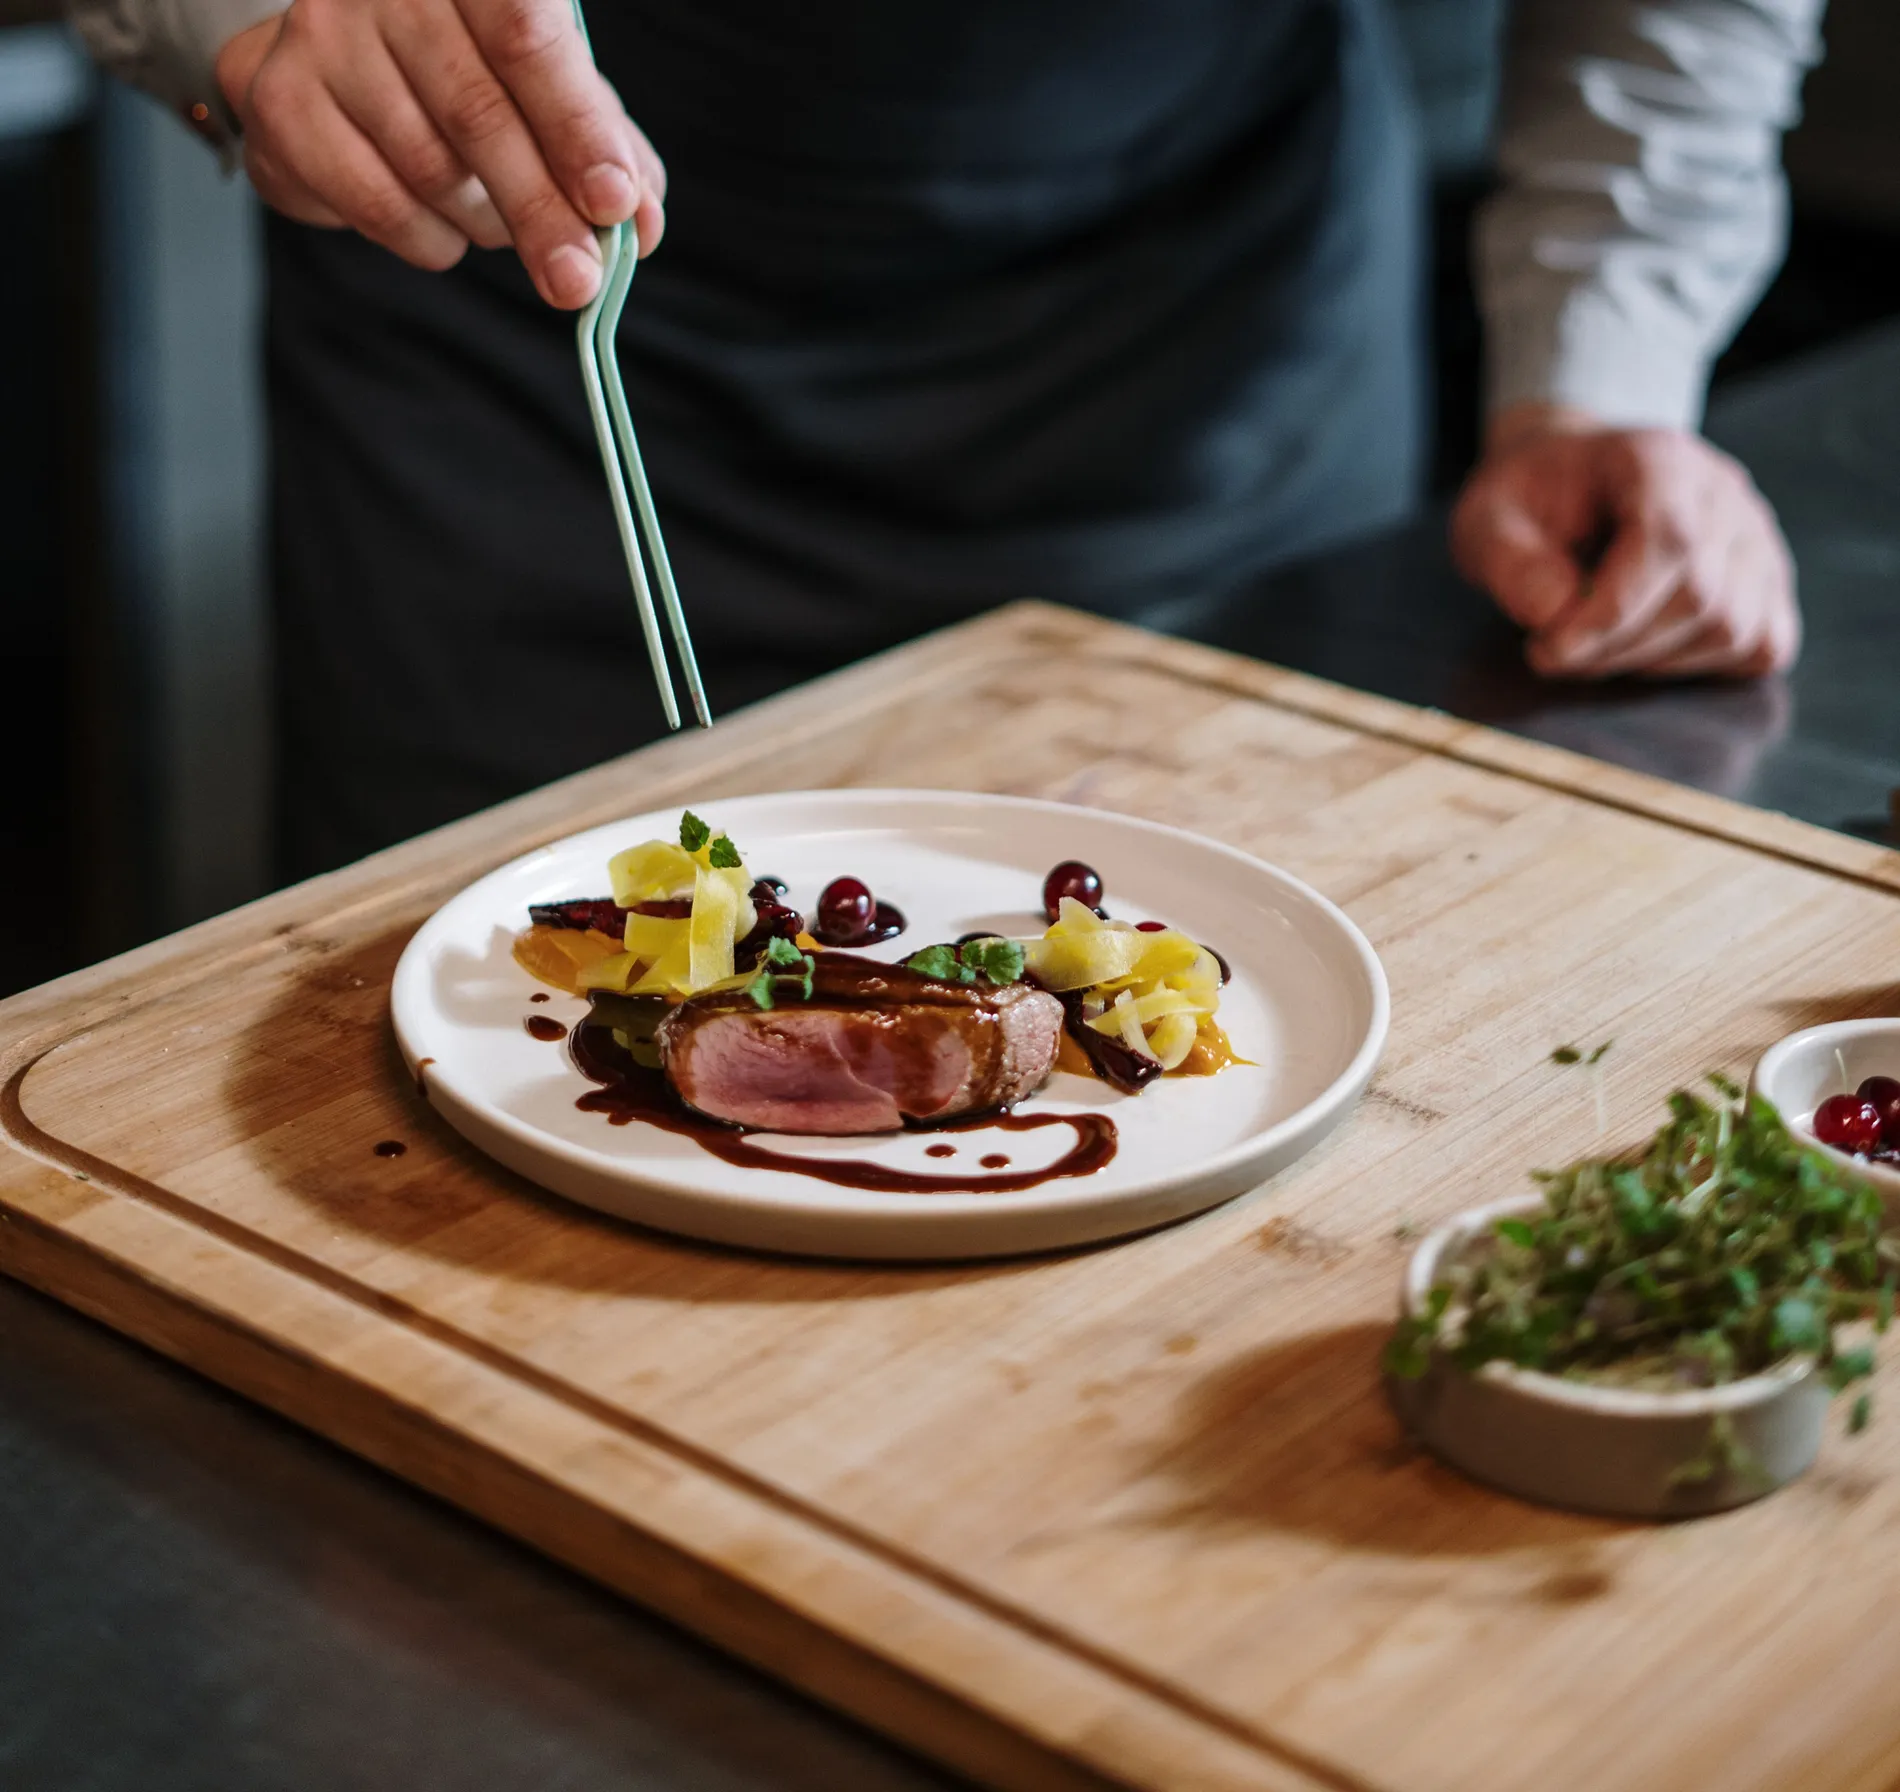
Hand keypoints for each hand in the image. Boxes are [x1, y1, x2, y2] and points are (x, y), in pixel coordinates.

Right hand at [215, 0, 666, 308]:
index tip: (615, 204)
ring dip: (486, 222)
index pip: (528, 37)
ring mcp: (327, 34)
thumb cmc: (472, 71)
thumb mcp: (551, 92)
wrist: (343, 62)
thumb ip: (606, 148)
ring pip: (429, 166)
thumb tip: (639, 225)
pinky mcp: (284, 98)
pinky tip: (445, 228)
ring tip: (501, 222)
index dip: (577, 126)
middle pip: (478, 113)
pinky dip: (430, 238)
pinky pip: (377, 201)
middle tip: (578, 280)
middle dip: (541, 211)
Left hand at [1450, 404, 1799, 678]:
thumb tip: (1558, 617)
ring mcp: (1756, 537)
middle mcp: (1725, 494)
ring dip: (1653, 662)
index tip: (1548, 650)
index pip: (1668, 541)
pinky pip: (1762, 644)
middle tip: (1558, 653)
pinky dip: (1705, 668)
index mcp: (1659, 460)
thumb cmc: (1531, 502)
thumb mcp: (1489, 521)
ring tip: (1596, 646)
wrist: (1569, 481)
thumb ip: (1514, 566)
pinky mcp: (1767, 581)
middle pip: (1700, 595)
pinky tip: (1649, 651)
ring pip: (1732, 628)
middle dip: (1618, 646)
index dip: (1609, 613)